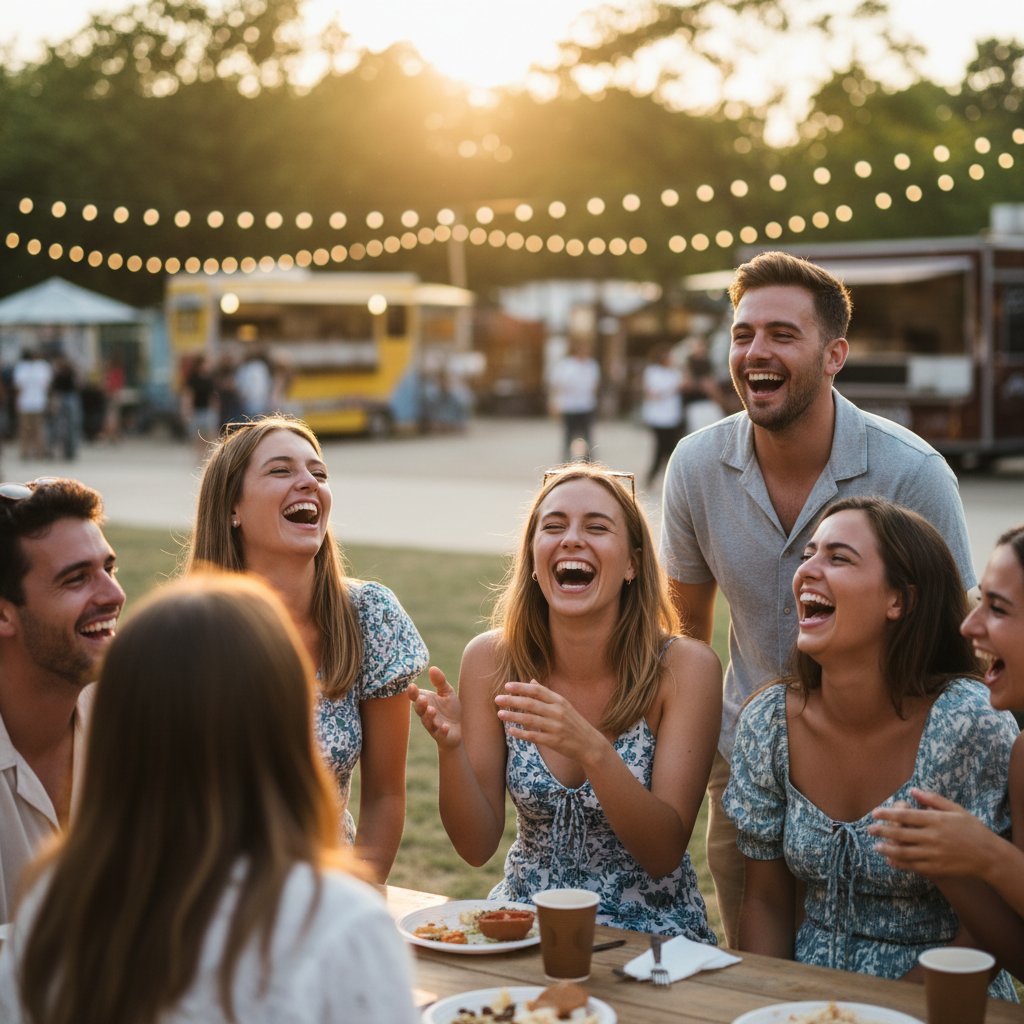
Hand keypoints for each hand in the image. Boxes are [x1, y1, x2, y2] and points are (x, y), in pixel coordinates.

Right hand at [408, 666, 462, 748]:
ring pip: (427, 722)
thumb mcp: (447, 692)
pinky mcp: (442, 735)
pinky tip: (445, 727)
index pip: (416, 697)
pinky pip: (440, 733)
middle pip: (419, 710)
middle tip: (423, 699)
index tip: (411, 686)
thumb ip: (440, 681)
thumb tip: (432, 668)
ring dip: (429, 717)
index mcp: (426, 702)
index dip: (412, 693)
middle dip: (420, 704)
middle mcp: (426, 714)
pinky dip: (442, 730)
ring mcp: (433, 725)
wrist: (458, 730)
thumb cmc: (450, 709)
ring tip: (432, 710)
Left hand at [494, 679, 602, 764]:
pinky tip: (511, 731)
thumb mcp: (563, 705)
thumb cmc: (574, 722)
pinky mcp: (554, 741)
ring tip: (500, 714)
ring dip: (513, 716)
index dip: (521, 687)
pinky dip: (522, 733)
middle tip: (497, 699)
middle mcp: (557, 712)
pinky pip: (534, 736)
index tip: (507, 686)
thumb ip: (546, 694)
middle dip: (513, 701)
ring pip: (530, 720)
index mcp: (559, 701)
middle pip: (531, 704)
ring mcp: (556, 727)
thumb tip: (531, 681)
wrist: (589, 744)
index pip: (537, 691)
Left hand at [869, 788, 1000, 879]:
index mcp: (936, 820)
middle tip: (869, 829)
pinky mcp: (937, 868)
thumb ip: (932, 799)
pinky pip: (913, 866)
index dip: (887, 814)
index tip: (874, 813)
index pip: (905, 815)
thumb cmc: (972, 829)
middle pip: (900, 833)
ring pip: (904, 851)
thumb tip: (912, 791)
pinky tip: (890, 860)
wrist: (989, 856)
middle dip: (882, 831)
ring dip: (887, 849)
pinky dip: (899, 863)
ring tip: (876, 846)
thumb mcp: (955, 809)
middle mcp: (933, 837)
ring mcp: (934, 854)